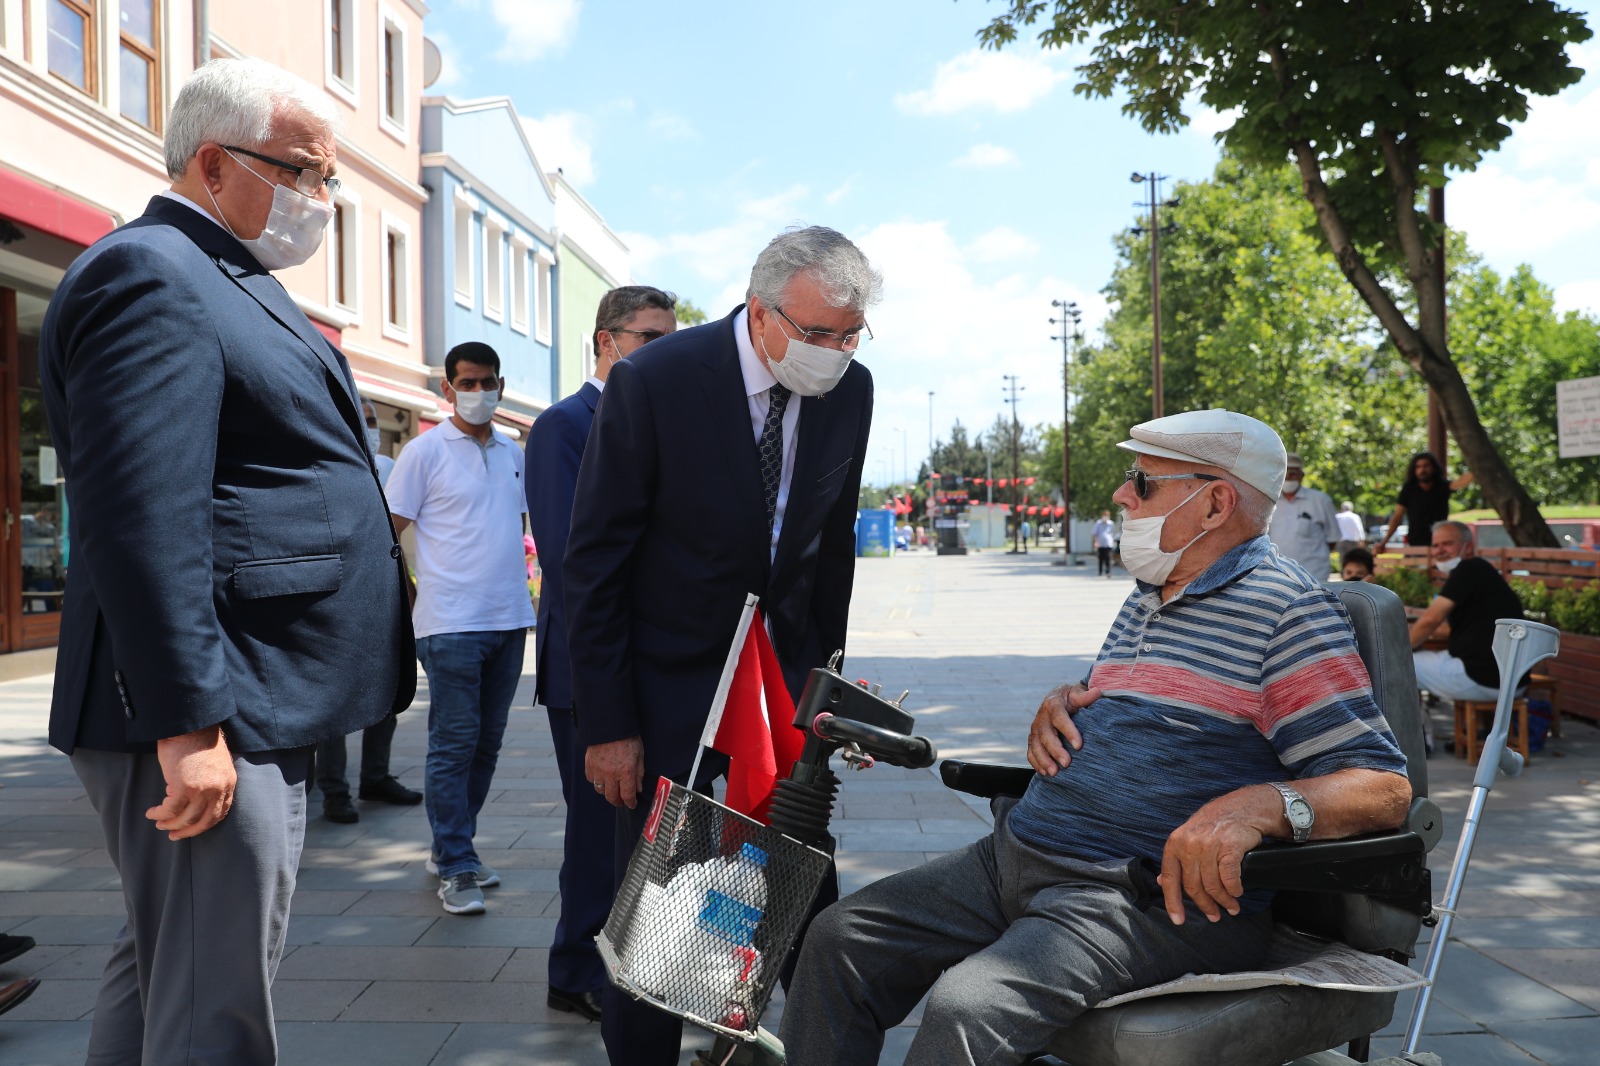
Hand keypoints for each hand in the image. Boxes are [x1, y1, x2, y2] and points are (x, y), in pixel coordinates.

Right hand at [145, 726, 235, 839]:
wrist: (189, 725)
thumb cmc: (197, 740)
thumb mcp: (213, 764)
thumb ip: (209, 783)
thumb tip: (191, 799)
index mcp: (228, 783)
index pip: (220, 813)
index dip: (204, 824)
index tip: (191, 829)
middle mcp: (219, 789)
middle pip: (204, 821)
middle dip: (187, 831)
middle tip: (174, 835)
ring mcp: (203, 790)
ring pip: (185, 818)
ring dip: (170, 824)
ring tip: (159, 823)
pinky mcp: (184, 788)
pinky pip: (169, 810)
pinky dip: (159, 814)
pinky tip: (152, 813)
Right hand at [586, 736, 644, 808]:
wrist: (610, 724)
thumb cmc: (628, 738)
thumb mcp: (639, 754)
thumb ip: (639, 773)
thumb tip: (638, 788)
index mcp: (626, 771)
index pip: (627, 795)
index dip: (630, 803)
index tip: (632, 804)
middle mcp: (611, 774)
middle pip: (612, 797)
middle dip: (618, 802)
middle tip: (621, 802)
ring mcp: (598, 770)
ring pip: (600, 790)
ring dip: (607, 792)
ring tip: (612, 790)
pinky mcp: (589, 764)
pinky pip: (591, 779)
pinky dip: (596, 781)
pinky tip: (601, 778)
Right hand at [1027, 683, 1100, 775]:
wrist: (1059, 699)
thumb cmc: (1071, 698)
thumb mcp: (1077, 693)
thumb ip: (1086, 696)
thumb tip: (1098, 692)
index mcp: (1053, 704)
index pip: (1059, 717)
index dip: (1068, 731)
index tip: (1079, 745)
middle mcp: (1041, 717)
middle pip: (1046, 735)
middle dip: (1055, 750)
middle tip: (1067, 763)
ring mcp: (1035, 729)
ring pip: (1036, 745)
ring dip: (1044, 760)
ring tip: (1054, 773)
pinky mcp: (1033, 739)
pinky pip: (1031, 752)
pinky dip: (1036, 763)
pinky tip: (1045, 773)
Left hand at [1157, 789, 1270, 924]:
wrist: (1244, 807)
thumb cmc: (1215, 824)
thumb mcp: (1189, 837)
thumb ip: (1177, 859)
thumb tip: (1161, 881)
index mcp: (1175, 843)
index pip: (1171, 879)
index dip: (1173, 903)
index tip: (1178, 920)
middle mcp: (1189, 844)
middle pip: (1194, 886)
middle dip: (1205, 906)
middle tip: (1215, 916)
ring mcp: (1209, 845)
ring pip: (1212, 885)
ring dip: (1224, 901)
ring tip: (1231, 907)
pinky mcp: (1229, 847)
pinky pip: (1229, 878)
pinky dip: (1234, 890)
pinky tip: (1237, 893)